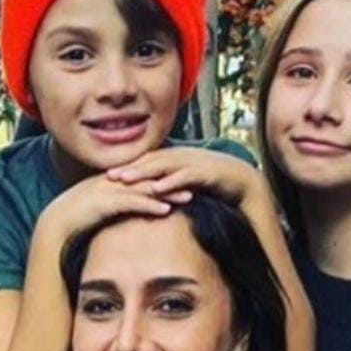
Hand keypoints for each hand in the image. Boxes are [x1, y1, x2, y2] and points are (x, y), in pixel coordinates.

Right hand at [41, 171, 188, 240]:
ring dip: (168, 192)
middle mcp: (112, 182)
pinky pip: (132, 203)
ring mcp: (109, 191)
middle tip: (194, 183)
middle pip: (148, 178)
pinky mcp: (105, 203)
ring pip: (144, 189)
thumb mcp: (98, 211)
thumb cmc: (74, 221)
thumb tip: (126, 216)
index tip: (182, 180)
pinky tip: (166, 210)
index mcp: (111, 181)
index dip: (163, 177)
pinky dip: (150, 205)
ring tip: (188, 197)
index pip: (143, 176)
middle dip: (172, 180)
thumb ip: (113, 209)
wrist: (55, 225)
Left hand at [106, 147, 265, 207]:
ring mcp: (192, 162)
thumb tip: (154, 194)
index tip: (108, 176)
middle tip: (108, 177)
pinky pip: (183, 176)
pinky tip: (156, 189)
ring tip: (125, 180)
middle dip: (129, 168)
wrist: (242, 180)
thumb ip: (170, 185)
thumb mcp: (187, 183)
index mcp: (175, 158)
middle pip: (150, 160)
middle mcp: (181, 156)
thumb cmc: (213, 183)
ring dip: (143, 172)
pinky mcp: (204, 172)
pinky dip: (169, 181)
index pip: (147, 161)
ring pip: (163, 166)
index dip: (128, 167)